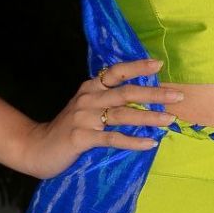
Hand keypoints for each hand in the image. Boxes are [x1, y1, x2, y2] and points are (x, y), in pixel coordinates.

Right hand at [19, 58, 180, 178]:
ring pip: (122, 114)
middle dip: (154, 94)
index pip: (116, 72)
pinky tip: (149, 143)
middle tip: (177, 96)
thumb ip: (107, 100)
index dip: (137, 67)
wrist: (36, 148)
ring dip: (148, 117)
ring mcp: (83, 118)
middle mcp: (88, 98)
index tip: (159, 64)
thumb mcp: (85, 108)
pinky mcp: (81, 138)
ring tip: (169, 120)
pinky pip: (112, 138)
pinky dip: (133, 141)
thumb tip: (142, 97)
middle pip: (125, 92)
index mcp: (90, 88)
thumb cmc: (67, 128)